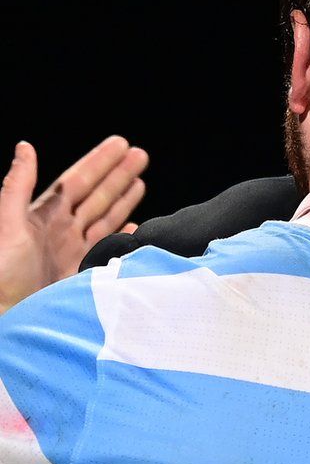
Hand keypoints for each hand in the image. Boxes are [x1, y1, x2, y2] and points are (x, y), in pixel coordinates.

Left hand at [0, 136, 147, 312]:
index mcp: (43, 216)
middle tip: (140, 154)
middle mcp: (61, 231)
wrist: (9, 320)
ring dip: (124, 199)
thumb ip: (17, 187)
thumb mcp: (7, 225)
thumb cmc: (2, 274)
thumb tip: (25, 147)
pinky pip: (110, 248)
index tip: (120, 143)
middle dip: (119, 174)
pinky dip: (124, 236)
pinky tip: (136, 226)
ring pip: (105, 218)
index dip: (99, 162)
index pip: (77, 181)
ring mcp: (73, 253)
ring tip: (141, 181)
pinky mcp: (82, 275)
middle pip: (97, 195)